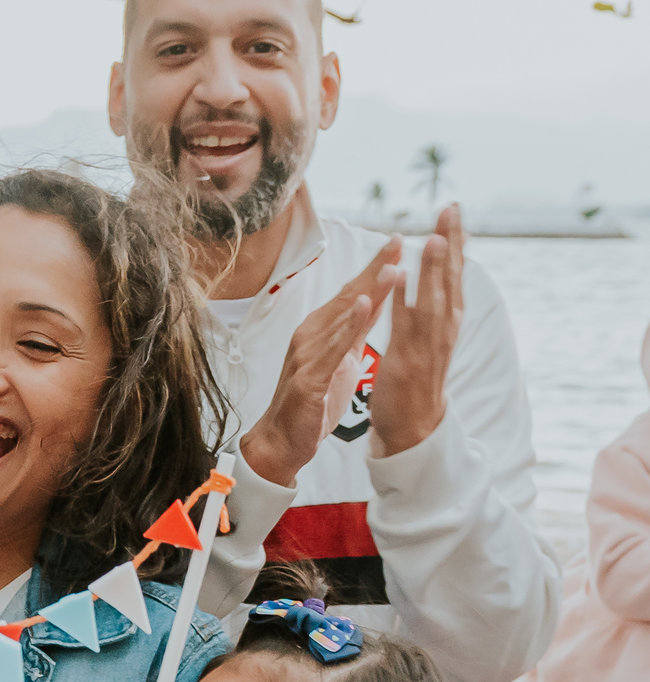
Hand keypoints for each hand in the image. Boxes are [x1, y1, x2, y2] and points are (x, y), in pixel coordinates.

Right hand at [240, 241, 401, 487]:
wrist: (282, 440)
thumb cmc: (312, 401)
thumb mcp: (341, 360)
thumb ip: (354, 332)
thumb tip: (374, 302)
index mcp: (320, 329)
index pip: (353, 292)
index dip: (376, 267)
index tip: (398, 243)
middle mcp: (311, 334)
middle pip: (349, 296)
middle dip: (375, 268)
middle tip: (398, 241)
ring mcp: (307, 354)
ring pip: (343, 317)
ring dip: (369, 290)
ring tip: (392, 267)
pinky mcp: (309, 378)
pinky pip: (332, 348)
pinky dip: (348, 326)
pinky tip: (363, 306)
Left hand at [368, 205, 463, 458]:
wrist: (414, 425)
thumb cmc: (418, 377)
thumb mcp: (431, 335)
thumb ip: (435, 305)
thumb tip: (439, 274)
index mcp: (447, 320)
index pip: (453, 273)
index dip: (455, 241)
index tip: (454, 209)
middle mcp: (443, 329)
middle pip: (450, 279)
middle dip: (451, 243)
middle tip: (452, 208)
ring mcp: (427, 345)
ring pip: (433, 300)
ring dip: (434, 270)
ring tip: (434, 238)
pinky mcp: (407, 360)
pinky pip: (405, 327)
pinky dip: (403, 301)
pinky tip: (398, 277)